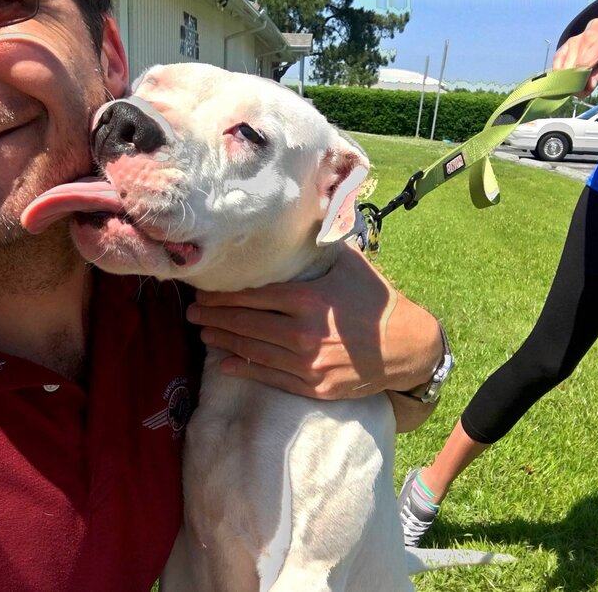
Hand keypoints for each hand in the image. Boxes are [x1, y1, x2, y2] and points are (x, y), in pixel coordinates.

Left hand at [185, 245, 442, 399]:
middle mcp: (301, 333)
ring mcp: (306, 363)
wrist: (405, 347)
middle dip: (213, 317)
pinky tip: (226, 363)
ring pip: (252, 350)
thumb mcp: (350, 264)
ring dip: (222, 341)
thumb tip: (300, 212)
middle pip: (245, 324)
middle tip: (191, 312)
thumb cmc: (375, 300)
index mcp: (307, 300)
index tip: (203, 292)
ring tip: (202, 332)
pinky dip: (244, 368)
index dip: (222, 296)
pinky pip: (270, 376)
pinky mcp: (312, 386)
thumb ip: (322, 242)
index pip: (252, 297)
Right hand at [553, 11, 597, 94]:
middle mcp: (584, 41)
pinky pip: (557, 59)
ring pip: (562, 65)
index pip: (583, 65)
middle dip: (571, 83)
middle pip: (570, 67)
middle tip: (576, 91)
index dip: (579, 81)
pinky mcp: (566, 44)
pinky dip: (558, 71)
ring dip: (564, 78)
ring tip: (572, 85)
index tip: (580, 92)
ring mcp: (573, 41)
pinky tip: (563, 77)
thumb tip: (588, 87)